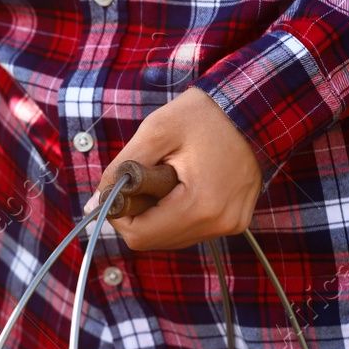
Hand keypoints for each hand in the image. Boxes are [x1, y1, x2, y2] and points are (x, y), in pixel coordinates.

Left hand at [95, 88, 262, 250]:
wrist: (253, 107)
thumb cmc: (205, 115)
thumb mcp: (155, 132)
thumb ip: (120, 170)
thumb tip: (95, 204)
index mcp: (200, 206)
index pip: (140, 236)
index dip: (119, 216)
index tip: (120, 186)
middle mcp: (219, 224)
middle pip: (156, 240)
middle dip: (140, 213)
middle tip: (146, 176)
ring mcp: (231, 224)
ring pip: (174, 237)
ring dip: (159, 213)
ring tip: (168, 176)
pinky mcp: (236, 220)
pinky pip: (194, 228)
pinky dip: (179, 212)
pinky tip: (184, 183)